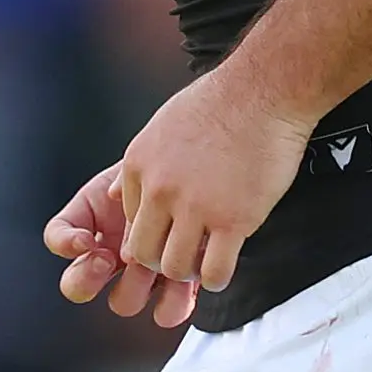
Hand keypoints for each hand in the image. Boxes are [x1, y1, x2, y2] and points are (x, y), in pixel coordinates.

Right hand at [43, 163, 200, 326]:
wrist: (211, 170)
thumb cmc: (174, 165)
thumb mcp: (145, 163)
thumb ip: (126, 178)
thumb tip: (114, 196)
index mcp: (95, 219)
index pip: (58, 236)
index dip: (65, 243)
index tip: (85, 240)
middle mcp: (111, 251)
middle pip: (77, 284)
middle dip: (89, 276)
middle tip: (110, 259)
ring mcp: (141, 273)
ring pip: (122, 302)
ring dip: (134, 289)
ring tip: (155, 267)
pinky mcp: (176, 288)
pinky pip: (167, 311)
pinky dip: (175, 303)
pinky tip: (186, 283)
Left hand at [118, 65, 313, 300]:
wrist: (261, 93)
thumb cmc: (217, 103)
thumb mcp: (159, 126)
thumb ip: (137, 165)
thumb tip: (111, 194)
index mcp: (139, 166)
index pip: (129, 220)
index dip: (151, 230)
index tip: (169, 232)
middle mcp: (160, 189)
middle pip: (143, 251)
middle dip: (161, 260)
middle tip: (182, 255)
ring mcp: (195, 207)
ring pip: (174, 267)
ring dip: (188, 272)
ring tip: (203, 262)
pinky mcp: (233, 220)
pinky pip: (215, 271)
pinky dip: (217, 278)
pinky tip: (224, 267)